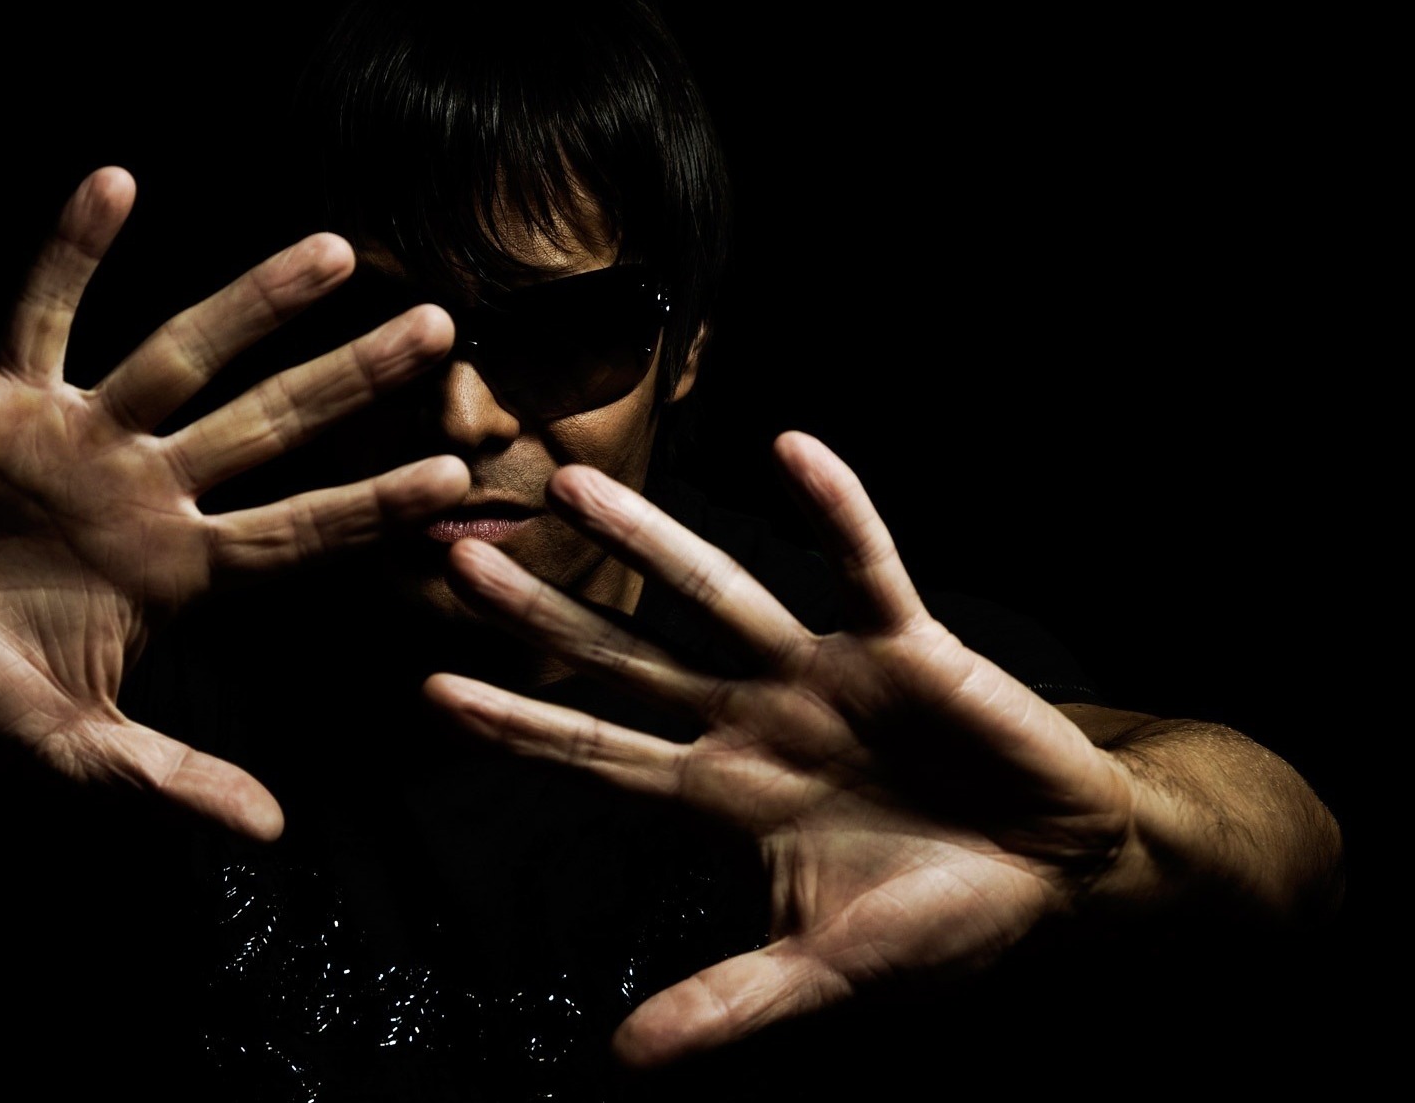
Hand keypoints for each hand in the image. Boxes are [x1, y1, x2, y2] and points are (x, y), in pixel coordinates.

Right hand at [0, 167, 466, 837]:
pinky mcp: (0, 393)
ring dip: (253, 302)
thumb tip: (273, 835)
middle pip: (270, 426)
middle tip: (442, 329)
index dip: (376, 505)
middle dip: (352, 380)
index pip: (300, 534)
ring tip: (335, 249)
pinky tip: (116, 180)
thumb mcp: (57, 749)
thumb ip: (160, 777)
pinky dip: (71, 251)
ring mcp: (79, 434)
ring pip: (182, 354)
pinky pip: (43, 310)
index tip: (458, 476)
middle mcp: (145, 491)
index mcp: (175, 573)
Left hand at [423, 431, 1135, 1064]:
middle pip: (627, 658)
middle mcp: (755, 720)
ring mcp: (824, 675)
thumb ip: (727, 1004)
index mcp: (725, 796)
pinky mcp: (907, 645)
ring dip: (645, 541)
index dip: (520, 723)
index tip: (432, 690)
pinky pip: (866, 565)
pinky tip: (791, 449)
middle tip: (456, 559)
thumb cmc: (938, 920)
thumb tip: (621, 1065)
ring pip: (717, 594)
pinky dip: (835, 510)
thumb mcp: (824, 974)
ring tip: (571, 485)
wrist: (1058, 871)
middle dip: (544, 614)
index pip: (598, 752)